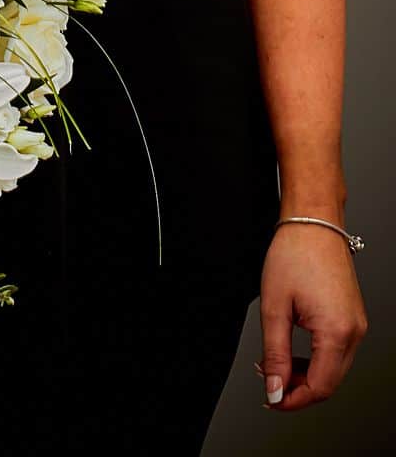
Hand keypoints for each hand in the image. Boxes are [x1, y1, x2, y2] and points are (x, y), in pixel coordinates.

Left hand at [256, 221, 367, 410]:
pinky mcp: (351, 317)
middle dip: (296, 387)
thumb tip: (275, 388)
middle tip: (267, 380)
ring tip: (273, 362)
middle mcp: (354, 332)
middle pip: (329, 382)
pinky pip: (336, 349)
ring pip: (333, 367)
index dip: (293, 399)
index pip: (319, 387)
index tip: (270, 399)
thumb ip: (275, 353)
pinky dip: (314, 356)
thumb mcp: (274, 307)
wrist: (313, 223)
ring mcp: (356, 324)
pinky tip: (291, 348)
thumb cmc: (293, 254)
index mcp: (337, 332)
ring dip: (304, 372)